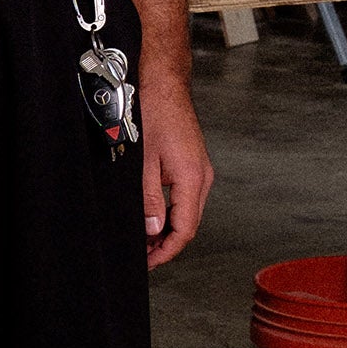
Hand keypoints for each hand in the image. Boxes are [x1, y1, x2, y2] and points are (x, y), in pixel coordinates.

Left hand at [139, 77, 212, 268]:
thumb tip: (151, 230)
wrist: (164, 85)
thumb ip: (148, 199)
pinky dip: (171, 213)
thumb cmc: (154, 114)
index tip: (149, 262)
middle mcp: (202, 177)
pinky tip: (154, 217)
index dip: (166, 251)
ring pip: (188, 213)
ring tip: (145, 240)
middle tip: (143, 256)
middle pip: (189, 225)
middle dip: (166, 245)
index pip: (184, 230)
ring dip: (168, 229)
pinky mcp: (194, 165)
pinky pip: (186, 198)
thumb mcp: (144, 162)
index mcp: (192, 179)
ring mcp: (200, 171)